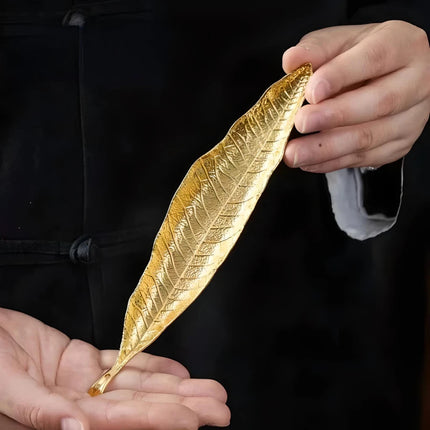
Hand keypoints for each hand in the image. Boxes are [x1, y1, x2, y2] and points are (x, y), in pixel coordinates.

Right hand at [0, 308, 229, 429]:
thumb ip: (40, 411)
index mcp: (62, 417)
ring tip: (207, 389)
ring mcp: (80, 380)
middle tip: (219, 407)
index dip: (158, 418)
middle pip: (139, 405)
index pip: (120, 421)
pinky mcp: (79, 358)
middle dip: (181, 406)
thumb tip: (78, 428)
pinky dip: (149, 364)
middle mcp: (78, 403)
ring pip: (136, 383)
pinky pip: (120, 362)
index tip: (193, 419)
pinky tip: (175, 371)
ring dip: (173, 385)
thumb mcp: (6, 387)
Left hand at [282, 20, 429, 172]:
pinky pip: (363, 158)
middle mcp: (415, 82)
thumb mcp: (340, 42)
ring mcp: (411, 118)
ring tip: (294, 153)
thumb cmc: (361, 57)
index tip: (311, 91)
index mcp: (403, 46)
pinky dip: (331, 162)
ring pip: (369, 137)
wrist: (387, 77)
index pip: (374, 58)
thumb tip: (291, 60)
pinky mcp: (399, 145)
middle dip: (335, 116)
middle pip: (379, 103)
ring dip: (326, 149)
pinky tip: (308, 161)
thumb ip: (316, 49)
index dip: (341, 76)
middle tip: (300, 122)